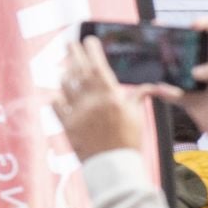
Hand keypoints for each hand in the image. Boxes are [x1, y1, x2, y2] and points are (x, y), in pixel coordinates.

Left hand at [52, 38, 145, 160]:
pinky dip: (56, 98)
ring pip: (65, 86)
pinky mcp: (66, 126)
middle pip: (79, 71)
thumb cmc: (129, 141)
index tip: (89, 40)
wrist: (115, 167)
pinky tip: (56, 93)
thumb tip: (151, 86)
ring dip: (64, 74)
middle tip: (69, 42)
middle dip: (73, 54)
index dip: (92, 51)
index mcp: (111, 97)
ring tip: (65, 67)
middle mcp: (92, 102)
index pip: (99, 67)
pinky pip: (56, 106)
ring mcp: (78, 114)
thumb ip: (139, 97)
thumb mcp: (137, 116)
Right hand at [145, 20, 207, 149]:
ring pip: (177, 67)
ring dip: (166, 65)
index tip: (193, 26)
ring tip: (155, 60)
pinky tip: (157, 88)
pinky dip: (163, 91)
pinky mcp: (187, 98)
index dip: (205, 25)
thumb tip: (196, 70)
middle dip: (176, 42)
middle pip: (190, 47)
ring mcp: (197, 82)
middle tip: (163, 37)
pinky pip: (170, 91)